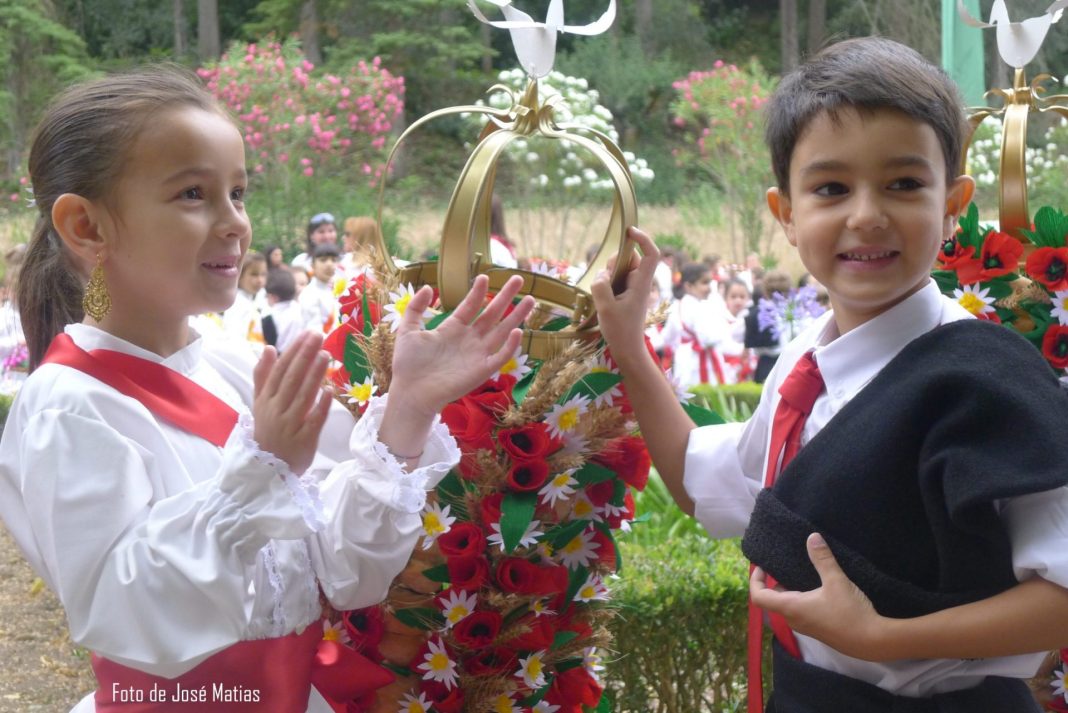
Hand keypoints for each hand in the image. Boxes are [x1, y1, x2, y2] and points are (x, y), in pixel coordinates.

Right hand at [252, 331, 332, 473]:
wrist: (267, 470)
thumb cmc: (268, 431)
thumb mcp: (260, 403)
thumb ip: (263, 376)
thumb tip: (268, 348)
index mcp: (266, 400)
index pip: (279, 370)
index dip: (293, 351)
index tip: (306, 333)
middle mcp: (276, 410)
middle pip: (291, 379)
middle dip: (304, 355)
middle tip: (318, 335)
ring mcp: (290, 425)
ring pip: (302, 396)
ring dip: (314, 375)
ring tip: (326, 355)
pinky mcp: (304, 440)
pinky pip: (313, 420)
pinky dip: (321, 406)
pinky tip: (330, 391)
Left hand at [389, 274, 535, 417]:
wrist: (411, 392)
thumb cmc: (408, 365)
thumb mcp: (408, 331)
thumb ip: (416, 308)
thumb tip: (428, 287)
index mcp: (452, 329)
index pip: (470, 306)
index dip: (478, 292)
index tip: (485, 277)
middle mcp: (469, 339)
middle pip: (492, 314)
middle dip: (506, 297)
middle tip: (518, 279)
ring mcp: (477, 354)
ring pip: (502, 331)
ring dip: (516, 315)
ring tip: (530, 299)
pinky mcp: (482, 370)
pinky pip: (500, 356)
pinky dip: (510, 345)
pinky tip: (517, 331)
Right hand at [590, 227, 658, 367]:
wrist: (627, 349)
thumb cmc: (620, 331)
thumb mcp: (605, 308)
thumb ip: (601, 286)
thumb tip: (602, 273)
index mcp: (641, 284)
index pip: (651, 254)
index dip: (643, 239)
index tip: (629, 232)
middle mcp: (639, 283)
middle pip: (629, 258)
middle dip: (614, 262)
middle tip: (605, 280)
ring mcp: (632, 288)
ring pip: (619, 269)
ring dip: (608, 274)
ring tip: (602, 295)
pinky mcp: (625, 294)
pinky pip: (614, 279)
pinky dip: (606, 283)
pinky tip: (601, 298)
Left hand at [750, 533, 886, 660]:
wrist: (872, 642)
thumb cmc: (850, 612)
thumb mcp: (836, 581)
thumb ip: (823, 559)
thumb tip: (812, 537)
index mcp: (790, 608)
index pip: (759, 596)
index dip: (755, 579)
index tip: (763, 565)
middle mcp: (793, 619)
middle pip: (772, 599)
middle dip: (773, 581)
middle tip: (782, 563)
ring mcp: (805, 626)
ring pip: (787, 605)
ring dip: (788, 589)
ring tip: (799, 570)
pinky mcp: (817, 628)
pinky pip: (799, 610)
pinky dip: (800, 597)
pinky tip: (815, 586)